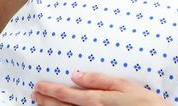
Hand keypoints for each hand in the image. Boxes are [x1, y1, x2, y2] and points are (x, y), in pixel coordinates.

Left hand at [32, 71, 167, 105]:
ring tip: (40, 103)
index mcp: (97, 101)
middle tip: (34, 94)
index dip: (51, 91)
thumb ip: (98, 80)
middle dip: (47, 101)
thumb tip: (76, 75)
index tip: (38, 86)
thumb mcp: (124, 86)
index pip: (68, 95)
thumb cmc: (144, 102)